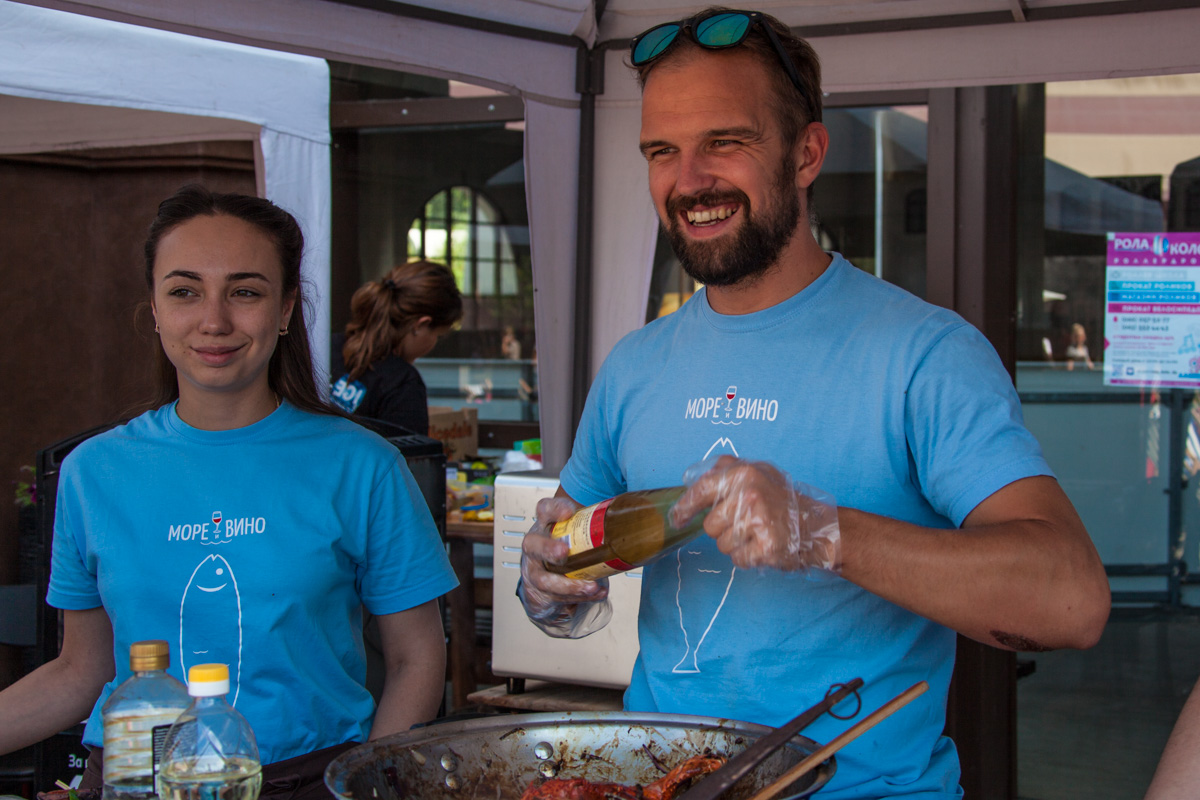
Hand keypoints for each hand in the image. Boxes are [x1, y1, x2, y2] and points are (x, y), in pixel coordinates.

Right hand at [519, 496, 608, 620]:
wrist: (550, 575)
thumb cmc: (568, 547)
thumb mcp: (579, 532)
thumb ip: (596, 527)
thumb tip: (632, 526)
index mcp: (546, 525)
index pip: (544, 509)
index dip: (554, 509)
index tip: (568, 512)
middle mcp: (536, 545)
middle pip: (532, 544)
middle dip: (548, 549)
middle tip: (563, 552)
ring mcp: (535, 570)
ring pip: (544, 579)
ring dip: (568, 585)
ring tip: (591, 587)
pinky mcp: (542, 591)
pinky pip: (557, 597)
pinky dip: (579, 597)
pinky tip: (597, 594)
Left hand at [671, 456, 841, 571]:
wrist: (817, 524)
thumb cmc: (782, 499)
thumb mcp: (756, 471)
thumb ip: (725, 469)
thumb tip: (690, 478)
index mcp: (743, 474)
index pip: (701, 490)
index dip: (684, 507)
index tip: (677, 519)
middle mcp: (748, 496)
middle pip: (709, 525)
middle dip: (722, 529)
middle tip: (745, 522)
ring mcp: (758, 522)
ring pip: (722, 545)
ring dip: (735, 544)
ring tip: (756, 533)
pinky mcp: (766, 547)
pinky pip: (738, 559)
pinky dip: (747, 557)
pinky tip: (762, 546)